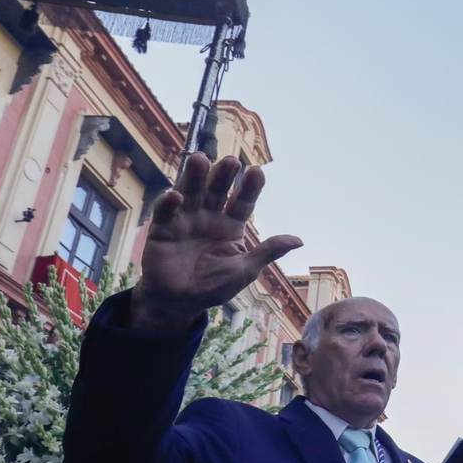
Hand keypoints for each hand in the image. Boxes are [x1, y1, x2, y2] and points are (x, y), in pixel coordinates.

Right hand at [129, 153, 301, 331]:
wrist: (180, 302)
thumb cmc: (214, 286)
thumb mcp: (245, 270)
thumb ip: (267, 252)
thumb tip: (299, 240)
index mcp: (231, 225)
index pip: (243, 201)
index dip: (250, 187)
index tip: (258, 171)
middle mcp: (209, 216)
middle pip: (217, 190)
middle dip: (223, 175)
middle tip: (231, 162)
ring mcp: (185, 220)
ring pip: (191, 192)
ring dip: (195, 176)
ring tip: (200, 159)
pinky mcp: (162, 229)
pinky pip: (166, 212)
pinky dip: (169, 203)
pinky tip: (175, 196)